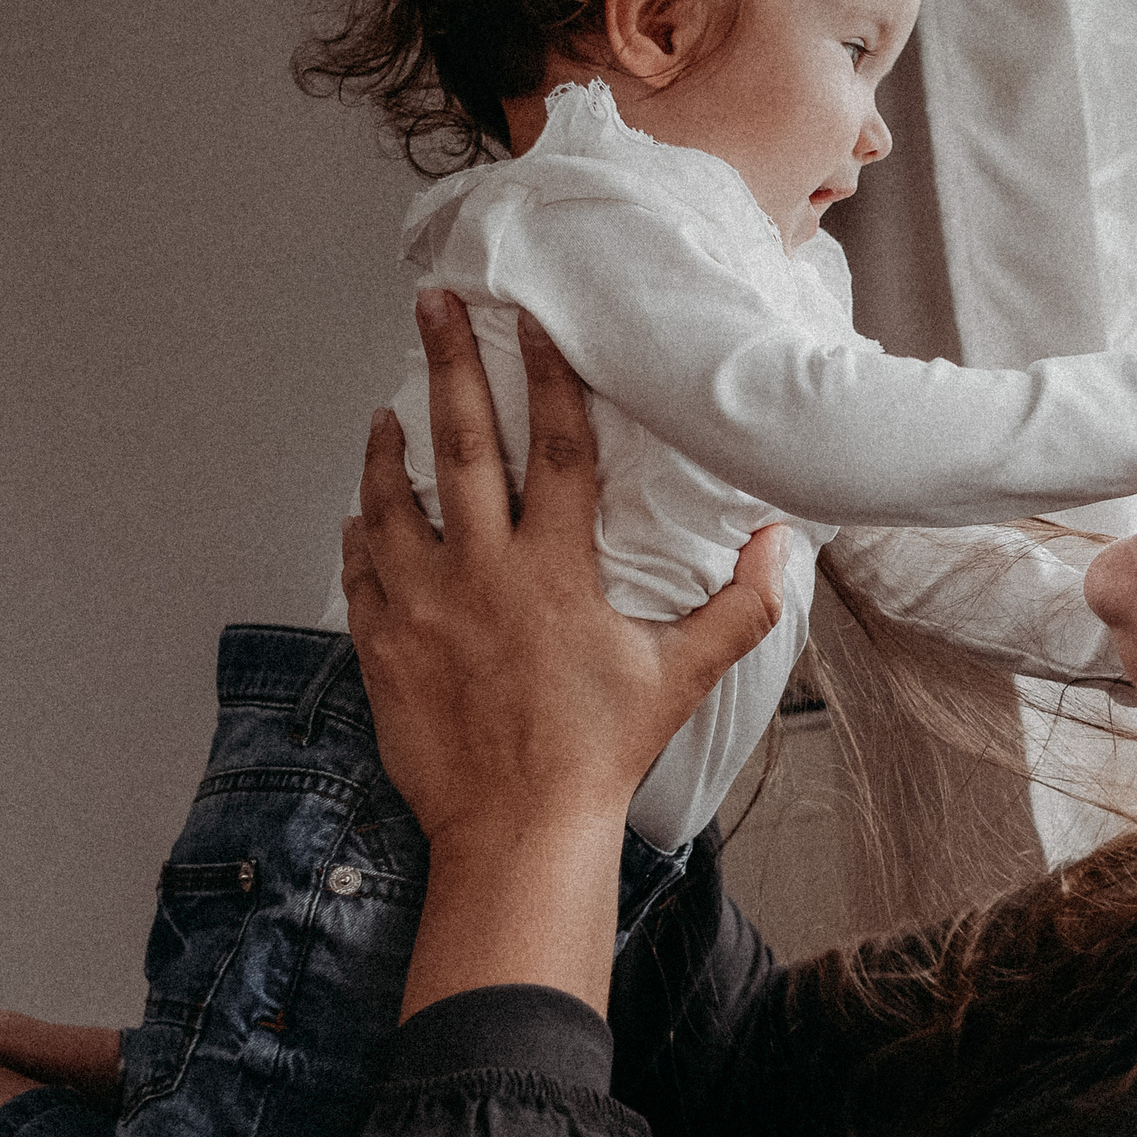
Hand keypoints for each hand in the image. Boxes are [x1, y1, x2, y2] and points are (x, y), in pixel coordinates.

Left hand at [339, 289, 787, 1014]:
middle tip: (434, 305)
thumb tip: (778, 547)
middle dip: (447, 364)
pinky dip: (359, 534)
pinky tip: (359, 515)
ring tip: (385, 410)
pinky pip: (360, 571)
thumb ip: (739, 607)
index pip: (554, 447)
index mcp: (555, 570)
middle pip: (461, 444)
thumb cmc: (598, 755)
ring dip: (387, 447)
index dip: (546, 376)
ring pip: (391, 500)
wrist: (516, 831)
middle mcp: (482, 573)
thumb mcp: (681, 678)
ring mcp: (422, 607)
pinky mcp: (384, 645)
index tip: (534, 323)